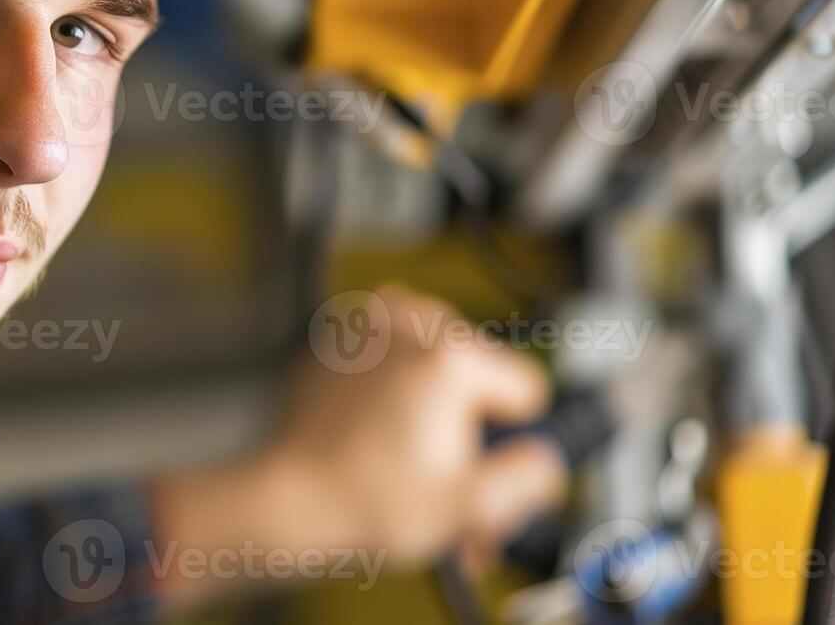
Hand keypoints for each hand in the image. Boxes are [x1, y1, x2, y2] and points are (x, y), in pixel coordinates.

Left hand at [153, 286, 566, 601]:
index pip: (525, 387)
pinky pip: (388, 348)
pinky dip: (391, 377)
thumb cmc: (364, 500)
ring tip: (410, 441)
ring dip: (434, 391)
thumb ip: (526, 480)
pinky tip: (378, 422)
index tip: (483, 460)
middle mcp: (410, 327)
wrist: (289, 499)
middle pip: (478, 371)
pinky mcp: (337, 340)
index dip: (510, 435)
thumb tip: (545, 462)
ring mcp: (368, 326)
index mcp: (451, 359)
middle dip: (469, 421)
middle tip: (446, 469)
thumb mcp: (469, 507)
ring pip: (434, 351)